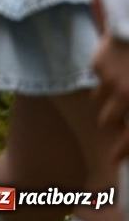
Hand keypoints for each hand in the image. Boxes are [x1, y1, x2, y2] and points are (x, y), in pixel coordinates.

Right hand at [93, 18, 128, 162]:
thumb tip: (120, 121)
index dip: (121, 151)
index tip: (113, 159)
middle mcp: (124, 96)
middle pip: (109, 119)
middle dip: (113, 116)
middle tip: (118, 109)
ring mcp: (109, 81)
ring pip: (99, 98)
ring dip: (107, 95)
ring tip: (118, 80)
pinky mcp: (97, 65)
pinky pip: (96, 76)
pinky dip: (103, 73)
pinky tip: (114, 61)